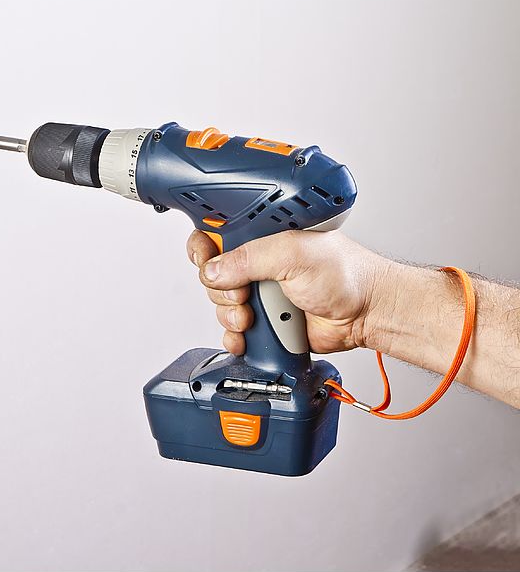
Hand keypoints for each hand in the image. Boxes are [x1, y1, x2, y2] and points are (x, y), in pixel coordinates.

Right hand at [187, 229, 390, 354]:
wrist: (366, 314)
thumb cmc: (346, 274)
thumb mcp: (292, 255)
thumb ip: (248, 259)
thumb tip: (213, 271)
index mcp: (262, 235)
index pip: (216, 234)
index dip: (205, 247)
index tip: (207, 258)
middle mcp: (258, 263)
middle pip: (212, 275)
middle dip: (220, 289)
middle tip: (243, 292)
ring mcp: (260, 293)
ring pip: (220, 306)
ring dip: (230, 315)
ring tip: (254, 317)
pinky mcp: (264, 321)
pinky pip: (233, 332)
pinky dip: (234, 337)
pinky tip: (246, 337)